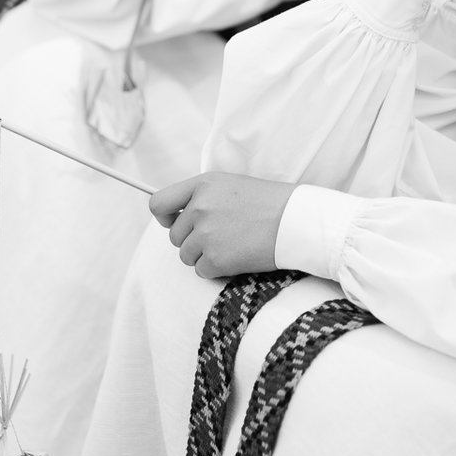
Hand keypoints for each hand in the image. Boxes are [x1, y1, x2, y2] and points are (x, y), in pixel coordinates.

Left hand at [150, 172, 298, 279]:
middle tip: (222, 237)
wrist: (296, 221)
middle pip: (174, 236)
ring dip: (204, 256)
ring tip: (232, 246)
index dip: (163, 217)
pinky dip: (216, 270)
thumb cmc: (269, 204)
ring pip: (186, 255)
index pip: (158, 203)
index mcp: (202, 185)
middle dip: (193, 241)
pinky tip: (237, 257)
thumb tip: (178, 218)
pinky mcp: (215, 258)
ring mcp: (206, 233)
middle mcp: (199, 207)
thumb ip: (203, 197)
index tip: (173, 222)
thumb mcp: (231, 186)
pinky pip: (201, 271)